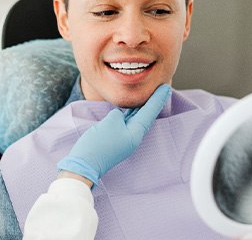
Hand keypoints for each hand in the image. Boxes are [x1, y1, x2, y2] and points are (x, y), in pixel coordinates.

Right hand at [57, 84, 171, 184]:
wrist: (84, 164)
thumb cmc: (98, 143)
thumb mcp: (111, 122)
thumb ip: (118, 114)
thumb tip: (119, 115)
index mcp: (135, 133)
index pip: (150, 112)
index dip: (158, 98)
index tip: (166, 87)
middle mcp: (133, 137)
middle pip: (145, 115)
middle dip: (153, 101)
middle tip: (162, 88)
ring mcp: (124, 139)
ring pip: (136, 119)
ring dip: (142, 107)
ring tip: (148, 94)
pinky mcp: (115, 139)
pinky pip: (126, 122)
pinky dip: (130, 113)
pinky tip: (130, 107)